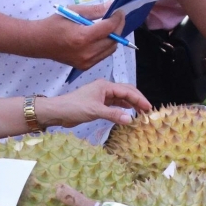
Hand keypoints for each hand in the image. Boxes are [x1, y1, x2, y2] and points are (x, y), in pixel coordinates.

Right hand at [33, 5, 125, 70]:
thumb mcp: (73, 12)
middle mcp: (86, 52)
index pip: (109, 28)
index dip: (117, 18)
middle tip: (117, 17)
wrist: (38, 42)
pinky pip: (103, 56)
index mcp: (82, 37)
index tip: (120, 11)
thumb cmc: (54, 24)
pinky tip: (102, 37)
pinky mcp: (84, 66)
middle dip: (118, 27)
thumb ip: (94, 10)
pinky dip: (106, 46)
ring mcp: (86, 62)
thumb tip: (111, 5)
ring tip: (111, 26)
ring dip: (114, 37)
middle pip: (113, 40)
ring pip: (111, 49)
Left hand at [33, 79, 151, 128]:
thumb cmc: (74, 108)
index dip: (139, 99)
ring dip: (131, 104)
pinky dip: (122, 107)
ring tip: (140, 112)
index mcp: (105, 86)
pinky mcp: (98, 103)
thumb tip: (129, 119)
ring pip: (121, 98)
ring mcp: (102, 96)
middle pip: (126, 92)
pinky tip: (127, 112)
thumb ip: (113, 115)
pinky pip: (114, 103)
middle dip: (137, 99)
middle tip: (147, 110)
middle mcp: (105, 88)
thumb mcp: (95, 111)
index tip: (148, 107)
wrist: (57, 111)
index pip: (127, 91)